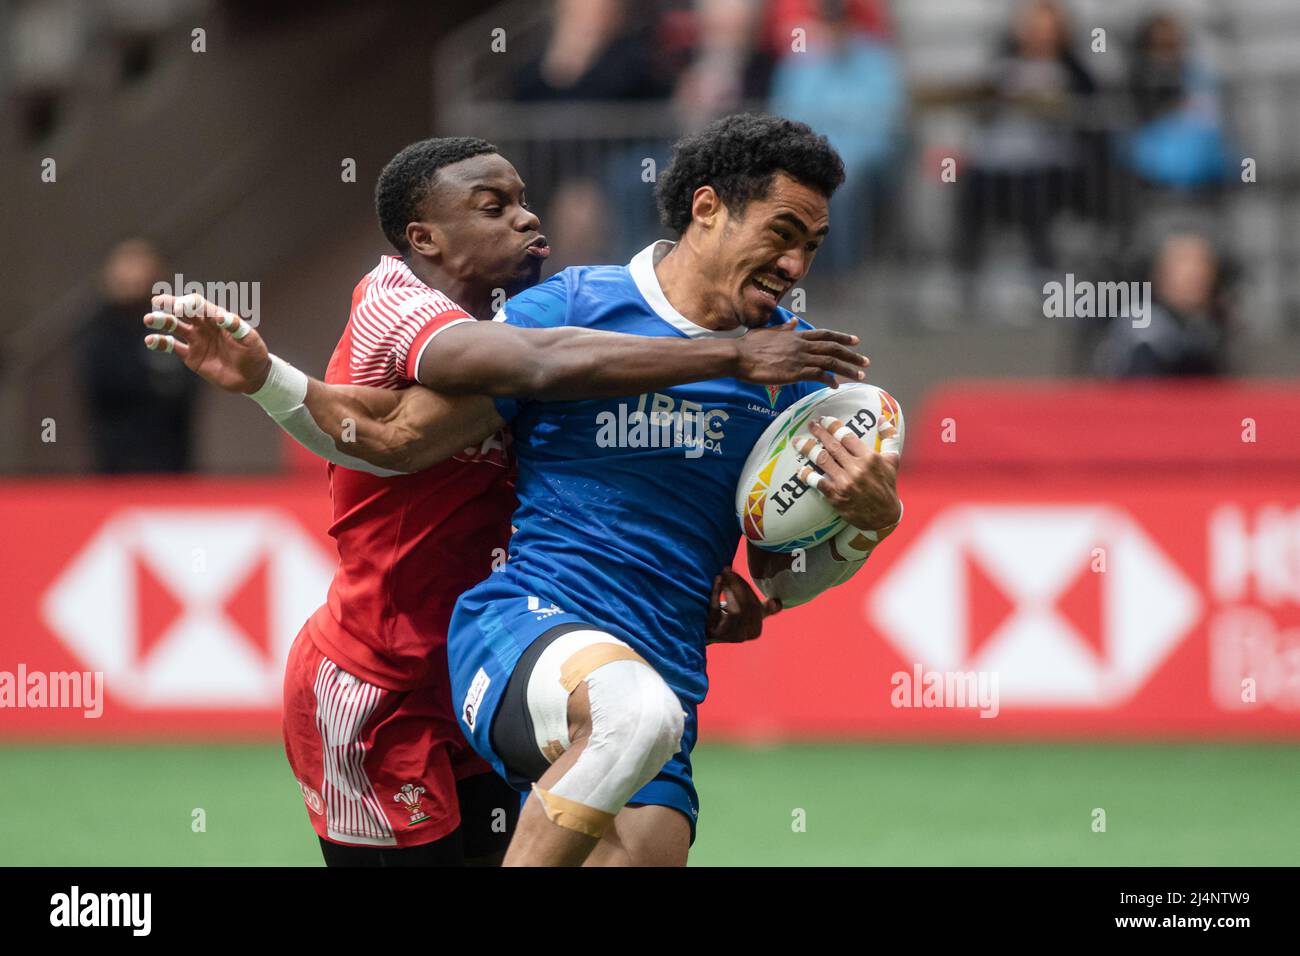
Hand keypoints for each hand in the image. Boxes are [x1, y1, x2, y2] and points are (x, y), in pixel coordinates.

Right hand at [143, 293, 270, 393]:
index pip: (200, 305)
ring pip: (174, 326)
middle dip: (169, 305)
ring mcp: (196, 340)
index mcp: (218, 317)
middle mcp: (204, 326)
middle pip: (183, 311)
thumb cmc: (254, 354)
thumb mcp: (250, 339)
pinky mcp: (191, 356)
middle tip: (156, 302)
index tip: (180, 308)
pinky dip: (160, 343)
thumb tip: (221, 316)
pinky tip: (150, 340)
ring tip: (148, 320)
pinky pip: (172, 347)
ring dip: (161, 321)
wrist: (252, 377)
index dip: (189, 304)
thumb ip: (237, 327)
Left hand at [705, 566, 780, 644]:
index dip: (746, 586)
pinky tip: (717, 581)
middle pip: (747, 606)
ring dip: (729, 589)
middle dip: (737, 584)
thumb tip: (778, 602)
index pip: (756, 605)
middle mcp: (746, 635)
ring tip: (722, 576)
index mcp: (756, 630)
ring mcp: (732, 636)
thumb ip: (765, 609)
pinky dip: (717, 593)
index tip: (735, 572)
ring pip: (736, 610)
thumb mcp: (748, 615)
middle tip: (727, 569)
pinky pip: (718, 611)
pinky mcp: (717, 635)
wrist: (703, 634)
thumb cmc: (727, 620)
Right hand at [735, 319, 867, 387]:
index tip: (855, 340)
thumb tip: (794, 322)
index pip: (825, 335)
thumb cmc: (749, 344)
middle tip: (865, 361)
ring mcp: (799, 358)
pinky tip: (835, 385)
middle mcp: (801, 345)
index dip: (842, 337)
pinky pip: (818, 375)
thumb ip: (784, 328)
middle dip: (852, 355)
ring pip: (830, 362)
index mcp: (796, 335)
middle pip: (833, 348)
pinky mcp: (795, 372)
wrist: (739, 355)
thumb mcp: (768, 331)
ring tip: (859, 375)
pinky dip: (829, 379)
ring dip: (847, 368)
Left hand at [797, 416, 901, 531]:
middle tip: (810, 424)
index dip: (833, 426)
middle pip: (832, 446)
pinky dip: (807, 475)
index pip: (847, 436)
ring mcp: (845, 483)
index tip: (824, 420)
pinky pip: (817, 482)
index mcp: (870, 458)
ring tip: (798, 442)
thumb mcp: (892, 460)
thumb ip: (889, 437)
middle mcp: (857, 469)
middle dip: (819, 433)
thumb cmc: (887, 486)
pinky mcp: (836, 496)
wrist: (883, 517)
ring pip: (822, 460)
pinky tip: (799, 469)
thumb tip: (882, 418)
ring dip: (808, 449)